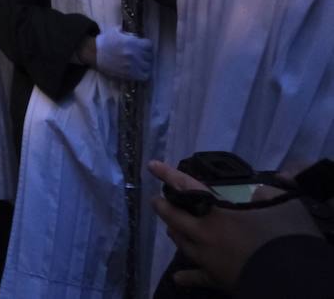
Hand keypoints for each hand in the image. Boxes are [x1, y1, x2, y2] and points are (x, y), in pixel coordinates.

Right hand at [89, 26, 153, 80]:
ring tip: (139, 63)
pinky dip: (143, 74)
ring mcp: (133, 65)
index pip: (149, 45)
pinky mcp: (129, 74)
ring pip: (148, 66)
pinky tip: (138, 71)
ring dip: (145, 64)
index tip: (142, 46)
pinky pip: (144, 76)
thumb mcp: (116, 31)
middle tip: (140, 55)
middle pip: (149, 56)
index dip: (146, 46)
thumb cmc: (104, 41)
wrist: (93, 53)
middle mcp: (135, 54)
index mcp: (133, 43)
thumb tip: (135, 36)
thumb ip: (127, 33)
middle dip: (146, 55)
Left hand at [150, 160, 320, 291]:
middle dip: (165, 208)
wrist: (292, 279)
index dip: (169, 175)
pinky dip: (187, 276)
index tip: (152, 166)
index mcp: (217, 214)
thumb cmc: (286, 239)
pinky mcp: (217, 280)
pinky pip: (197, 277)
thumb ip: (265, 196)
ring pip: (183, 244)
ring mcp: (208, 259)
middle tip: (156, 202)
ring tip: (170, 229)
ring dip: (175, 233)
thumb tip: (257, 194)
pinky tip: (177, 278)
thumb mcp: (282, 205)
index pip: (188, 187)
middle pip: (176, 218)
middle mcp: (205, 235)